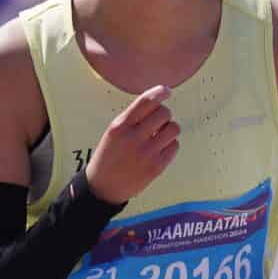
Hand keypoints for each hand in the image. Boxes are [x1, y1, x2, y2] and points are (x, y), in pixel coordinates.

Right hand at [83, 84, 178, 204]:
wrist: (103, 187)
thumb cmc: (109, 156)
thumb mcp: (113, 132)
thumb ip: (132, 118)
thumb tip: (158, 103)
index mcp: (120, 126)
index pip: (146, 101)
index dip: (160, 92)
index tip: (167, 91)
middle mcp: (133, 138)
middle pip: (164, 113)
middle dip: (164, 115)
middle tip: (158, 123)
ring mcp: (147, 153)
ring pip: (173, 128)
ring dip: (169, 129)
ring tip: (159, 136)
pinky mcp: (157, 167)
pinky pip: (175, 146)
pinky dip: (170, 145)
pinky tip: (159, 149)